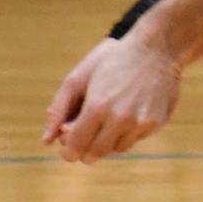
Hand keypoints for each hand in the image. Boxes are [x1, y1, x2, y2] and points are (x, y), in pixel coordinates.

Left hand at [42, 33, 180, 163]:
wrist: (156, 48)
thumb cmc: (113, 60)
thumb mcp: (78, 77)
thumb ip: (59, 109)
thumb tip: (46, 140)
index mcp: (97, 107)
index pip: (76, 146)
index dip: (69, 150)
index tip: (68, 148)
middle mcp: (120, 119)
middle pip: (95, 154)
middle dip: (86, 150)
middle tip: (86, 138)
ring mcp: (140, 122)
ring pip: (116, 149)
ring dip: (108, 141)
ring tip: (109, 121)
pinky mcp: (156, 123)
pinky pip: (135, 139)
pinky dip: (127, 133)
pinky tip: (128, 114)